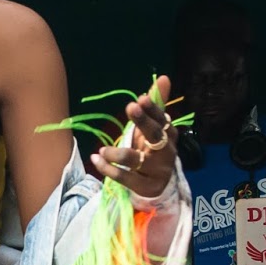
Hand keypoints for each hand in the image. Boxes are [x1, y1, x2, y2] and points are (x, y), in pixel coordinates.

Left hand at [91, 74, 176, 199]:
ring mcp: (157, 171)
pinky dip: (108, 169)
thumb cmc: (152, 150)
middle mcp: (166, 152)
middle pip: (155, 136)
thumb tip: (164, 77)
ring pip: (136, 160)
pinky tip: (96, 160)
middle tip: (130, 107)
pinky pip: (125, 178)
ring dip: (117, 154)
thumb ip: (157, 104)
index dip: (152, 109)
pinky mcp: (145, 187)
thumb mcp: (153, 128)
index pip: (161, 119)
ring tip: (102, 150)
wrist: (158, 185)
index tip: (140, 98)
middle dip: (143, 122)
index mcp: (169, 135)